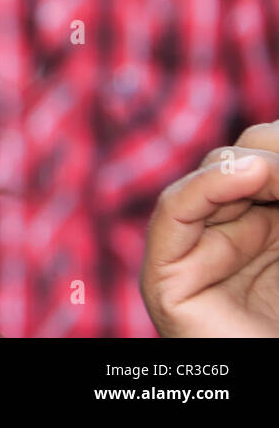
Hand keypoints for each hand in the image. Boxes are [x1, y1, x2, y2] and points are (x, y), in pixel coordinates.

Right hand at [141, 121, 278, 336]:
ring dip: (248, 169)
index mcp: (272, 233)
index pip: (264, 162)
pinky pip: (173, 214)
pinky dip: (205, 185)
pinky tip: (246, 175)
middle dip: (272, 154)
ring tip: (276, 175)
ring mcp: (199, 258)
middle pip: (238, 162)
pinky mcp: (169, 281)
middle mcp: (235, 241)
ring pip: (207, 179)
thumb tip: (265, 161)